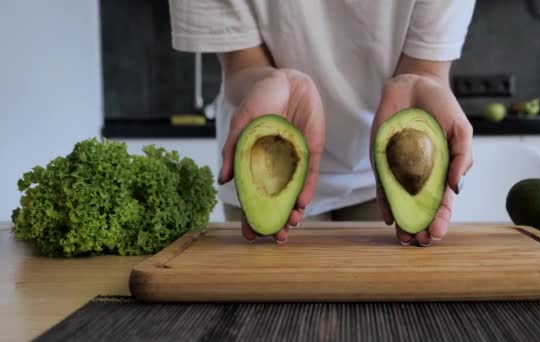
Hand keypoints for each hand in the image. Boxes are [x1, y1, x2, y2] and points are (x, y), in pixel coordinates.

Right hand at [218, 68, 325, 242]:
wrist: (285, 79)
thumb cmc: (258, 101)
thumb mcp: (241, 125)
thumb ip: (233, 151)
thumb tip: (223, 181)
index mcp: (255, 164)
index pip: (253, 196)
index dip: (251, 216)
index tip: (250, 235)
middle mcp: (276, 167)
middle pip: (276, 200)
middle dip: (276, 221)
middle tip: (276, 239)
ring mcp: (295, 160)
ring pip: (294, 192)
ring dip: (293, 211)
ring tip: (289, 225)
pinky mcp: (312, 151)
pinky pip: (310, 174)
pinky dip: (307, 189)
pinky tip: (301, 203)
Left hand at [370, 74, 472, 245]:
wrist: (415, 84)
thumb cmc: (442, 107)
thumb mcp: (461, 130)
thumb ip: (462, 157)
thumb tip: (456, 188)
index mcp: (443, 171)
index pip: (442, 202)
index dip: (441, 219)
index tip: (438, 233)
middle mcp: (421, 175)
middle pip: (420, 207)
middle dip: (421, 226)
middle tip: (420, 242)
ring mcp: (400, 169)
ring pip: (401, 202)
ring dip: (402, 221)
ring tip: (404, 238)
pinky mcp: (382, 160)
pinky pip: (382, 185)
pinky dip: (384, 201)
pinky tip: (386, 216)